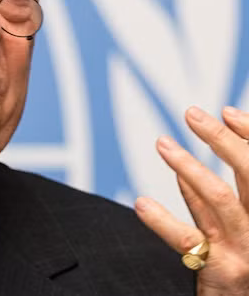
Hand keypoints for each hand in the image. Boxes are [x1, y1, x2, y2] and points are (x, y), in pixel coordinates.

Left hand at [135, 106, 248, 294]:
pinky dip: (162, 219)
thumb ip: (236, 192)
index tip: (227, 112)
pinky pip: (187, 239)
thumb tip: (214, 145)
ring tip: (162, 143)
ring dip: (189, 166)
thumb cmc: (247, 257)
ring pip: (219, 199)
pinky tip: (141, 203)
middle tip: (191, 114)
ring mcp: (246, 249)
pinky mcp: (221, 269)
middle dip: (221, 139)